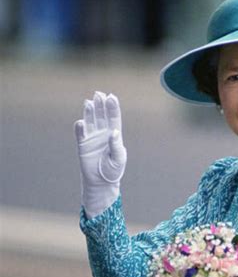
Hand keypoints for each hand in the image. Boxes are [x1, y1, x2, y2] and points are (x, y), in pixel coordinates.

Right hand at [74, 91, 126, 218]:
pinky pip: (80, 134)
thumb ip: (116, 145)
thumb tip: (114, 132)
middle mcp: (103, 134)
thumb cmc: (113, 170)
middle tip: (99, 94)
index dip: (112, 108)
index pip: (114, 118)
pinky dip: (80, 128)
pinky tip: (80, 122)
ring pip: (90, 121)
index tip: (111, 97)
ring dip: (90, 112)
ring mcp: (92, 138)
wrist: (101, 182)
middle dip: (101, 105)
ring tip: (89, 102)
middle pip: (101, 116)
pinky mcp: (82, 144)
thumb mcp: (119, 159)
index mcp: (114, 135)